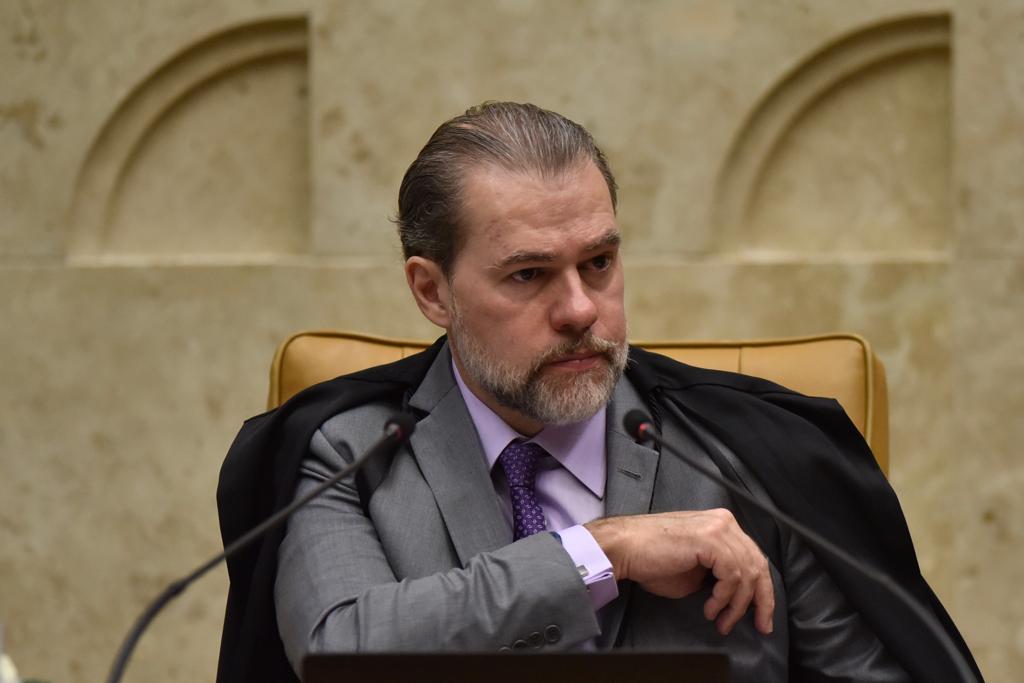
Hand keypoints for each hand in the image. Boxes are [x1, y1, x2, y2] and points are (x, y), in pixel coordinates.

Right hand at [585, 509, 773, 635]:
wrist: (625, 548)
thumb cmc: (650, 558)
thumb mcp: (695, 570)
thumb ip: (719, 575)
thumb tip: (735, 595)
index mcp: (721, 526)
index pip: (754, 558)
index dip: (762, 590)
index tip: (761, 615)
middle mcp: (724, 522)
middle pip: (758, 564)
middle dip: (761, 600)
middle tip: (759, 624)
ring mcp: (718, 528)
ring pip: (748, 573)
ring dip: (735, 604)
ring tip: (720, 619)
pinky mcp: (710, 538)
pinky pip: (732, 574)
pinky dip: (724, 597)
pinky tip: (711, 606)